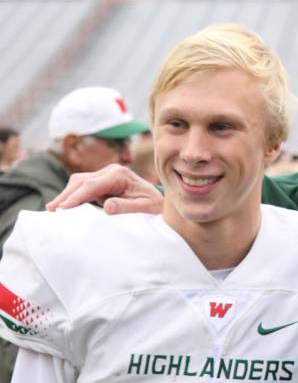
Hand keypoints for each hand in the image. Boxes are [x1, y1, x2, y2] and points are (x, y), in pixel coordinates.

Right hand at [46, 164, 163, 214]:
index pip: (92, 185)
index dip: (76, 197)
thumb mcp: (145, 209)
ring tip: (53, 210)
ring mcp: (105, 176)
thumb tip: (106, 205)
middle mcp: (110, 171)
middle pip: (81, 181)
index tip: (63, 209)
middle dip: (66, 195)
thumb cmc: (154, 206)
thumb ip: (126, 207)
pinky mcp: (102, 183)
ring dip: (67, 195)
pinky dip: (73, 196)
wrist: (160, 202)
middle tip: (52, 210)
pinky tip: (63, 207)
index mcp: (120, 175)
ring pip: (79, 182)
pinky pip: (83, 188)